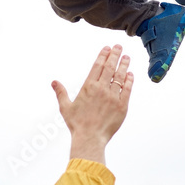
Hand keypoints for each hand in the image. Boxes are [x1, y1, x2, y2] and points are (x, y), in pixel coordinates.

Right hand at [52, 46, 133, 164]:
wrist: (90, 138)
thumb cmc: (77, 124)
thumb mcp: (66, 107)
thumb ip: (61, 93)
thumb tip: (54, 82)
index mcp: (88, 87)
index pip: (97, 66)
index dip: (103, 55)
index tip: (107, 48)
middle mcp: (102, 89)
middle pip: (110, 67)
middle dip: (115, 55)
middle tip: (119, 46)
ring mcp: (113, 97)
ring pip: (120, 77)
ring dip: (124, 65)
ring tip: (127, 57)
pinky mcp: (122, 106)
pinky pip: (127, 90)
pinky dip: (129, 81)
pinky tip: (130, 74)